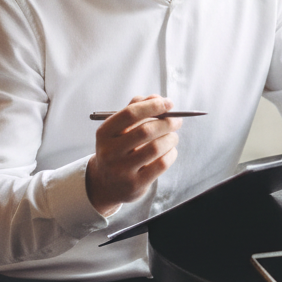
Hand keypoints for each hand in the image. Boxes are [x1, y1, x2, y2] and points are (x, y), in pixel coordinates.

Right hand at [86, 95, 181, 215]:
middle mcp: (109, 152)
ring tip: (173, 137)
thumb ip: (136, 108)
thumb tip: (157, 97)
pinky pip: (161, 164)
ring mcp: (121, 170)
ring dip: (171, 138)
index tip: (169, 103)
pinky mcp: (135, 184)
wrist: (106, 183)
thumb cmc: (118, 148)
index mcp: (104, 133)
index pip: (130, 114)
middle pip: (146, 131)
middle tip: (177, 121)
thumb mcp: (119, 128)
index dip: (153, 106)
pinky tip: (170, 151)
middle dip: (167, 123)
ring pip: (156, 148)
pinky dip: (171, 153)